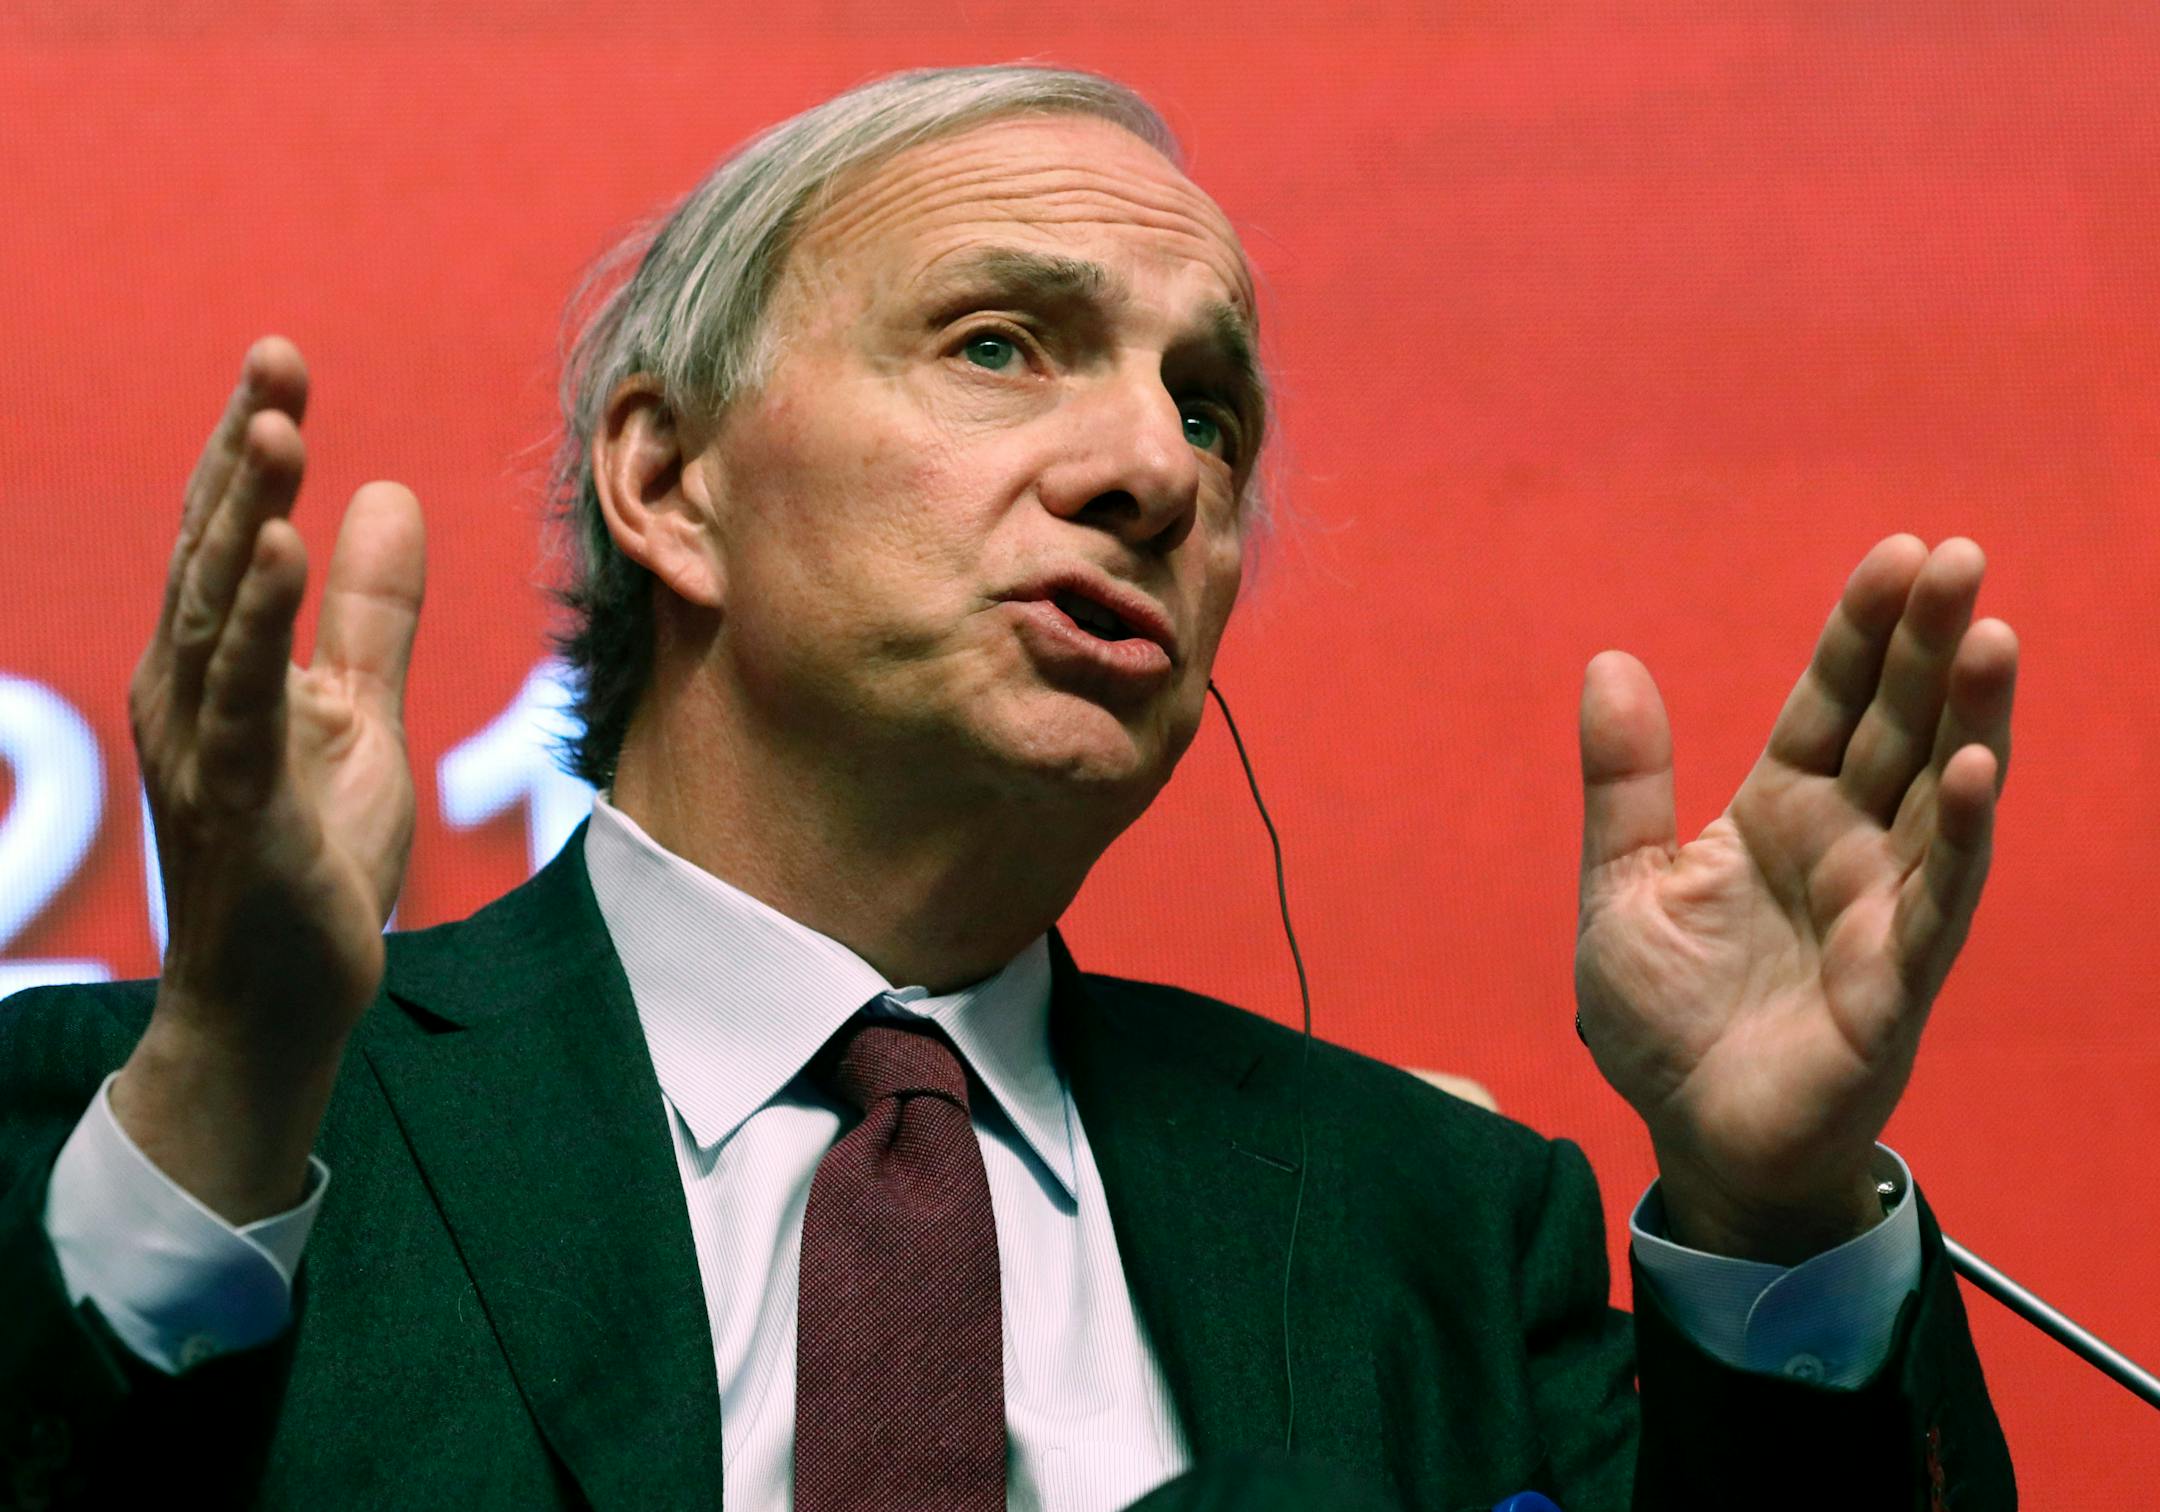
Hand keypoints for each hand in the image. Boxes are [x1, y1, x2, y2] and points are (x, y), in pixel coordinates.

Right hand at [112, 338, 425, 1219]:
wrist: (285, 1004)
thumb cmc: (311, 859)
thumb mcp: (359, 715)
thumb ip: (371, 614)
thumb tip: (390, 494)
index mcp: (215, 667)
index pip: (227, 534)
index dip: (251, 447)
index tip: (283, 364)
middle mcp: (186, 694)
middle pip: (208, 550)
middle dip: (241, 452)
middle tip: (276, 359)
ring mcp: (201, 749)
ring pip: (212, 612)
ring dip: (240, 515)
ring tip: (276, 430)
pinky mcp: (236, 805)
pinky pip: (242, 701)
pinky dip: (255, 623)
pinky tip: (276, 553)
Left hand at [1573, 536, 2015, 1261]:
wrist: (1691, 1136)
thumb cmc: (1665, 1019)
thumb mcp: (1621, 884)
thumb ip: (1623, 781)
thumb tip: (1608, 659)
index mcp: (1780, 812)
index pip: (1832, 703)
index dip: (1863, 633)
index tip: (1896, 554)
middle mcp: (1845, 845)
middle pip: (1898, 727)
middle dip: (1930, 645)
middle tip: (1960, 558)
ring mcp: (1882, 906)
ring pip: (1938, 796)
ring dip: (1968, 718)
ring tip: (1991, 637)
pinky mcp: (1898, 978)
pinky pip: (1936, 896)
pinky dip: (1956, 832)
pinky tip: (1973, 767)